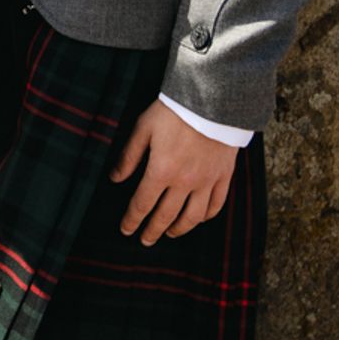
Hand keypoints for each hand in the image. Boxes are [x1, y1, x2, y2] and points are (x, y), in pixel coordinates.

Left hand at [111, 99, 238, 244]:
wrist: (212, 98)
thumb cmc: (174, 110)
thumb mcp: (144, 128)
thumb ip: (129, 156)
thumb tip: (115, 178)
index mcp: (161, 170)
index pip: (142, 204)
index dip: (132, 220)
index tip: (126, 229)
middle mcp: (184, 182)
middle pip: (165, 216)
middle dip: (152, 231)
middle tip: (145, 240)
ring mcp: (206, 181)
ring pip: (192, 217)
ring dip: (178, 229)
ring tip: (170, 233)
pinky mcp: (223, 176)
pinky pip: (215, 204)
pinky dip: (205, 216)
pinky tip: (198, 219)